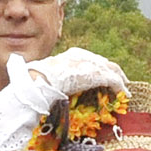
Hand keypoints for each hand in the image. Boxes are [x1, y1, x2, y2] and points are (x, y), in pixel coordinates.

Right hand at [11, 46, 128, 107]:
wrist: (34, 85)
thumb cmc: (31, 84)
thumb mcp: (38, 77)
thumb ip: (42, 77)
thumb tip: (25, 73)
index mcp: (67, 56)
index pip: (87, 59)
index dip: (97, 68)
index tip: (102, 75)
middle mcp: (79, 57)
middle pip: (101, 62)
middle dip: (112, 71)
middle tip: (120, 82)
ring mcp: (87, 64)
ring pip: (110, 69)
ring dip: (119, 80)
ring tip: (125, 89)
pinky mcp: (94, 74)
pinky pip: (112, 80)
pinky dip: (120, 87)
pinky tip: (124, 93)